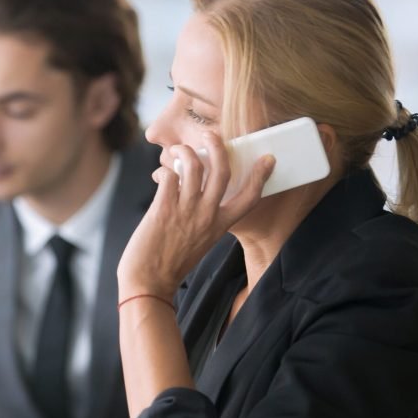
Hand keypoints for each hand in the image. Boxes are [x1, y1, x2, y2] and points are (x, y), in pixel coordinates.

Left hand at [118, 132, 273, 298]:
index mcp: (220, 225)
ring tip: (178, 151)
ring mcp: (186, 210)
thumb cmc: (171, 263)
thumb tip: (196, 193)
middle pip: (222, 170)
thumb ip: (204, 219)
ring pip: (193, 166)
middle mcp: (207, 215)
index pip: (249, 197)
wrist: (149, 283)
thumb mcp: (199, 241)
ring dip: (184, 152)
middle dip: (218, 146)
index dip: (260, 176)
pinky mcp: (163, 208)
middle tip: (210, 135)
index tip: (268, 159)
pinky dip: (163, 170)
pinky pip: (168, 175)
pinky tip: (159, 174)